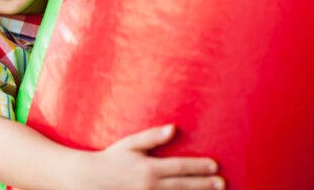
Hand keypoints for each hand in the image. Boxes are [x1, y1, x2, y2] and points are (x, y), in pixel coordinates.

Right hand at [78, 125, 224, 189]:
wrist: (91, 180)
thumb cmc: (112, 158)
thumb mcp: (130, 144)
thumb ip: (152, 137)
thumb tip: (173, 129)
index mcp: (149, 168)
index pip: (180, 167)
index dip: (198, 167)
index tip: (215, 166)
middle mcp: (151, 186)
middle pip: (183, 185)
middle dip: (204, 184)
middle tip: (222, 183)